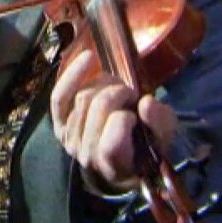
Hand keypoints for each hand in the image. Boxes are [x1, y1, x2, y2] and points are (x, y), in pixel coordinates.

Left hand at [50, 49, 177, 192]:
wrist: (119, 162)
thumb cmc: (144, 148)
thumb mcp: (163, 138)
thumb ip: (160, 122)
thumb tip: (146, 102)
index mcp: (116, 164)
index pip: (114, 135)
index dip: (127, 117)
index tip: (136, 113)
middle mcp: (87, 155)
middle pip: (98, 106)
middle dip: (119, 93)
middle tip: (130, 95)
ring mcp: (69, 140)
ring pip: (83, 97)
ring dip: (104, 85)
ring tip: (117, 90)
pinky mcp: (58, 125)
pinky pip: (60, 97)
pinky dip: (73, 75)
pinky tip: (89, 58)